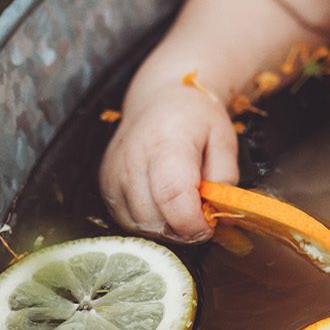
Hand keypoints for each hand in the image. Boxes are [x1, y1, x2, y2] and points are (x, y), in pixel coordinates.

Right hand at [99, 84, 238, 242]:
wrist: (159, 100)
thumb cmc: (194, 118)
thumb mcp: (225, 139)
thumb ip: (225, 178)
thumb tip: (219, 213)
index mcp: (167, 145)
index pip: (173, 197)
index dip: (194, 224)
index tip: (210, 225)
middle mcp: (133, 161)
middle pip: (155, 220)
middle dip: (183, 229)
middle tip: (200, 213)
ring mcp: (114, 175)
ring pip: (140, 226)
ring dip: (166, 227)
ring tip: (182, 204)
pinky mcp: (104, 185)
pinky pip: (128, 221)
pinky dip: (149, 221)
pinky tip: (163, 203)